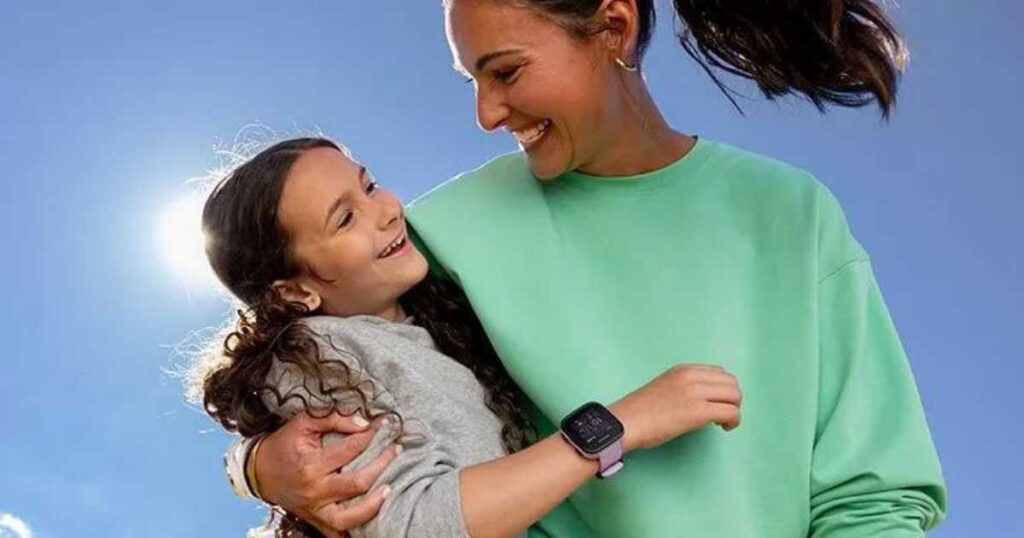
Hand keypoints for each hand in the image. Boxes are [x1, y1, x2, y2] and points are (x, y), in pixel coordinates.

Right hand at [254, 411, 400, 533]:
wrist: (258, 471)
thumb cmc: (283, 444)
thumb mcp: (303, 423)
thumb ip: (333, 418)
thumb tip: (363, 423)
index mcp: (311, 465)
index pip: (351, 449)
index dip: (371, 435)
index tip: (385, 425)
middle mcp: (314, 490)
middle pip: (357, 483)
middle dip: (382, 464)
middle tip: (395, 450)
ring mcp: (315, 509)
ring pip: (350, 517)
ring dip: (373, 505)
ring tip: (389, 489)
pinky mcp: (315, 520)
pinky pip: (337, 533)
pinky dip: (354, 530)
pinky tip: (372, 518)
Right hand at [610, 364, 741, 450]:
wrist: (625, 423)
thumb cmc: (639, 412)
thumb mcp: (665, 387)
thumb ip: (686, 387)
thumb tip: (706, 399)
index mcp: (683, 369)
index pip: (720, 372)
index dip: (723, 389)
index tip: (716, 403)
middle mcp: (691, 376)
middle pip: (731, 382)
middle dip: (732, 399)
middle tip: (722, 414)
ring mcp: (695, 393)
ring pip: (735, 396)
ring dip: (734, 410)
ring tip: (722, 422)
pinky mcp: (698, 412)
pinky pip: (731, 412)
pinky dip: (733, 421)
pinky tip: (722, 428)